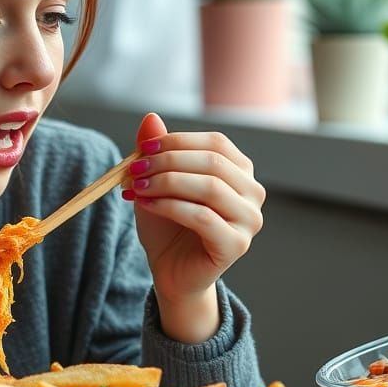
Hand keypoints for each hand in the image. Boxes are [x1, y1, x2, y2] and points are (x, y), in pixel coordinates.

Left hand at [123, 113, 264, 341]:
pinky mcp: (237, 244)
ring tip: (136, 187)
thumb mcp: (155, 182)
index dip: (177, 141)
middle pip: (213, 163)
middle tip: (134, 169)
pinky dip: (169, 206)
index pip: (215, 143)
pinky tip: (145, 205)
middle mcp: (253, 192)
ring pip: (210, 188)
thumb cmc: (167, 224)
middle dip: (168, 162)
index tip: (142, 148)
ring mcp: (250, 220)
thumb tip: (150, 117)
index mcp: (240, 171)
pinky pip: (203, 217)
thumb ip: (155, 151)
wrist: (170, 269)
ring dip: (166, 183)